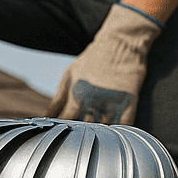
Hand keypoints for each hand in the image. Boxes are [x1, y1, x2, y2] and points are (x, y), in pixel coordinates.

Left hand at [47, 3, 162, 124]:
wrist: (121, 42)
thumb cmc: (92, 58)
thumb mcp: (69, 74)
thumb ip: (58, 97)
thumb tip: (47, 116)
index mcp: (76, 95)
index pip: (65, 121)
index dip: (62, 127)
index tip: (62, 131)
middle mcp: (93, 101)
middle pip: (83, 127)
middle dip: (79, 132)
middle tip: (78, 134)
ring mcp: (112, 103)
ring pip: (103, 129)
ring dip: (98, 133)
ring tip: (94, 135)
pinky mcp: (130, 102)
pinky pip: (124, 125)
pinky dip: (118, 131)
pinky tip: (113, 134)